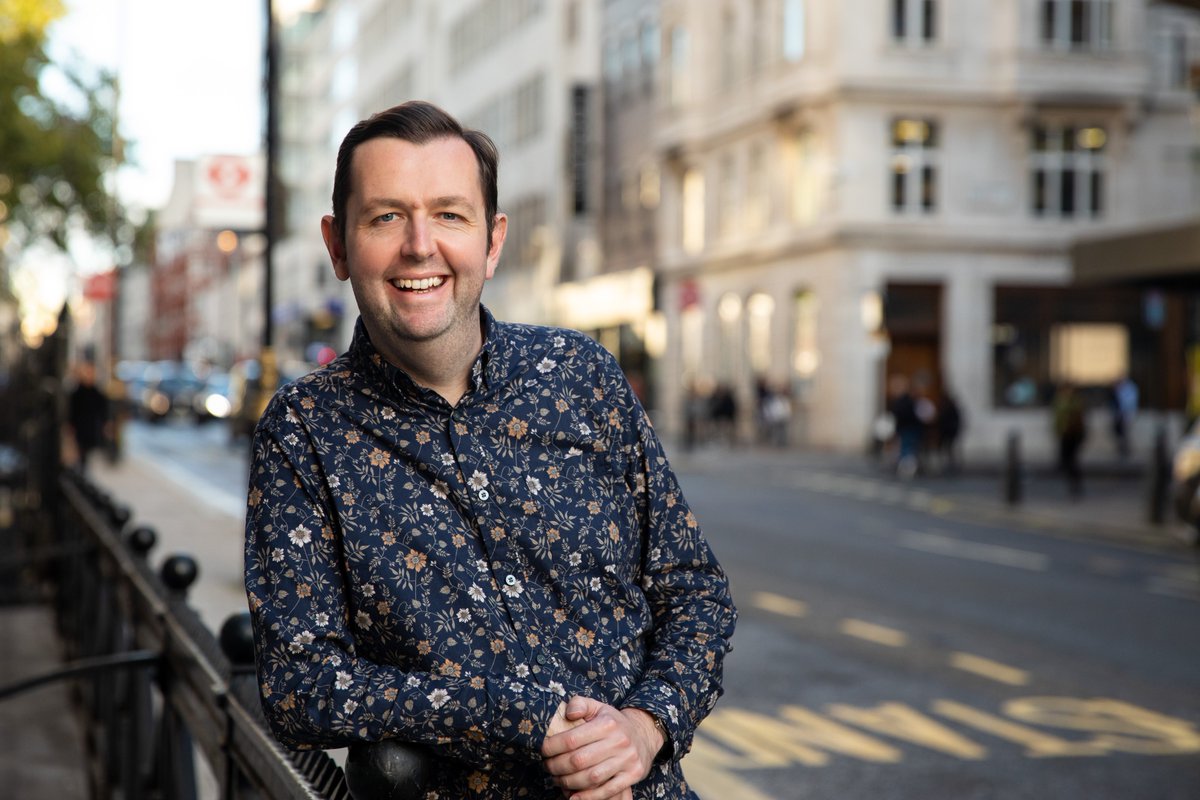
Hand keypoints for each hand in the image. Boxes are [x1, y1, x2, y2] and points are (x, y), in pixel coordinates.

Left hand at [541, 696, 661, 799]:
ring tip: (558, 780)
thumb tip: (568, 713)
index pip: (572, 739)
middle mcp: (619, 741)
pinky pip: (608, 790)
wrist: (643, 734)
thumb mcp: (597, 707)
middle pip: (579, 760)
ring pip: (591, 778)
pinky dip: (588, 797)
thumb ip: (579, 704)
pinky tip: (573, 797)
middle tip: (548, 767)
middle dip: (557, 766)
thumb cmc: (613, 722)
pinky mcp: (633, 775)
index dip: (552, 747)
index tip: (543, 750)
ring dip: (568, 782)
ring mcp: (627, 760)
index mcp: (607, 724)